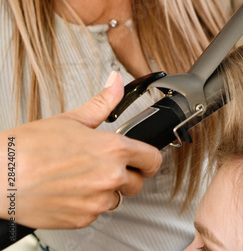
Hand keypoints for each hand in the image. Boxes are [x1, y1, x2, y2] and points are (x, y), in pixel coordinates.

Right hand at [0, 72, 162, 228]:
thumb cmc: (28, 148)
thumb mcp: (71, 118)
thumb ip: (103, 102)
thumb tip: (116, 83)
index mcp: (113, 150)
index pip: (153, 159)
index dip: (149, 158)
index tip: (144, 159)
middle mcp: (110, 177)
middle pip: (138, 182)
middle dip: (126, 175)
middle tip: (104, 166)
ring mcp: (97, 201)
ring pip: (117, 199)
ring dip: (106, 191)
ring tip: (82, 177)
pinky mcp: (82, 219)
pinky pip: (97, 213)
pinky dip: (88, 204)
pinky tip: (71, 190)